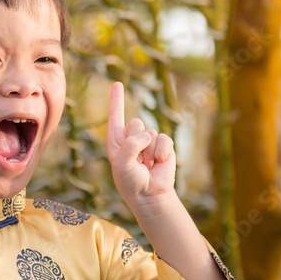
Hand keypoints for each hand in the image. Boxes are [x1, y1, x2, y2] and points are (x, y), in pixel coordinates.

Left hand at [106, 81, 176, 201]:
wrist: (150, 196)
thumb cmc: (130, 181)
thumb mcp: (122, 164)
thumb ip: (130, 146)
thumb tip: (148, 135)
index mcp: (116, 141)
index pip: (116, 116)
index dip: (116, 100)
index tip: (117, 83)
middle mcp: (132, 139)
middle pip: (135, 123)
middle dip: (137, 141)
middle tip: (137, 161)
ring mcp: (148, 142)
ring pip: (150, 132)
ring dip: (149, 151)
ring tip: (147, 165)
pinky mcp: (164, 146)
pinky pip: (164, 138)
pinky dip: (162, 151)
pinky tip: (159, 163)